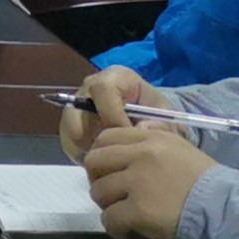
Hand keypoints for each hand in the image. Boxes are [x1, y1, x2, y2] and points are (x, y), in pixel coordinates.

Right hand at [56, 65, 171, 159]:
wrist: (150, 126)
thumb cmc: (158, 118)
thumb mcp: (169, 120)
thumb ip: (163, 126)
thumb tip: (143, 128)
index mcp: (114, 77)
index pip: (102, 90)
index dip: (114, 116)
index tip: (130, 138)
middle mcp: (89, 88)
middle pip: (80, 111)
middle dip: (99, 136)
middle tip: (120, 152)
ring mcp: (76, 107)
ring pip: (72, 131)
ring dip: (92, 148)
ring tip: (115, 158)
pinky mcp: (70, 127)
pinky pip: (70, 144)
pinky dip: (87, 156)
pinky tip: (107, 161)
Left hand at [84, 123, 217, 238]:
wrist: (232, 212)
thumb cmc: (211, 186)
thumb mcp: (182, 151)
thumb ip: (154, 142)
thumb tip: (133, 133)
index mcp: (152, 138)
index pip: (105, 138)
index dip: (102, 158)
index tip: (111, 175)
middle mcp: (142, 154)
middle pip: (94, 162)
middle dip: (99, 181)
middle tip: (116, 199)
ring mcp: (138, 182)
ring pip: (98, 192)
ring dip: (110, 209)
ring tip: (131, 221)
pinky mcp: (139, 210)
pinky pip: (110, 220)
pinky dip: (119, 232)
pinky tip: (137, 237)